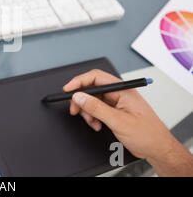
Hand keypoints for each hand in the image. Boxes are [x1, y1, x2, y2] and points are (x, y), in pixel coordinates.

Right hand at [64, 69, 192, 175]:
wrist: (157, 149)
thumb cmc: (148, 134)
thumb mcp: (118, 121)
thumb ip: (96, 108)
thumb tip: (79, 97)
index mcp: (122, 90)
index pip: (95, 77)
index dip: (79, 82)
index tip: (68, 90)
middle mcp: (119, 93)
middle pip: (92, 89)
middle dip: (81, 100)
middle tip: (75, 110)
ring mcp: (117, 102)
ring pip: (93, 100)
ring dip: (88, 112)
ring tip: (92, 122)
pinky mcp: (115, 111)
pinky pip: (97, 109)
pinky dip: (93, 117)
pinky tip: (97, 125)